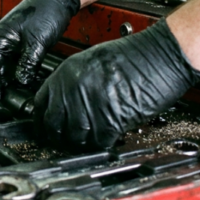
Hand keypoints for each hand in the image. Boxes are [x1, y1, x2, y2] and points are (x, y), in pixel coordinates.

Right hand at [0, 0, 79, 98]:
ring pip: (7, 63)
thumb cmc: (46, 12)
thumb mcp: (37, 43)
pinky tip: (28, 77)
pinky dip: (21, 69)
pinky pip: (17, 59)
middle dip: (2, 82)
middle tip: (10, 97)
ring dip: (12, 76)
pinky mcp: (22, 40)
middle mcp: (2, 38)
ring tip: (20, 91)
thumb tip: (21, 82)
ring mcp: (12, 39)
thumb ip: (27, 64)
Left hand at [34, 19, 199, 148]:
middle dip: (58, 137)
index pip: (40, 105)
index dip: (42, 120)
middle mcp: (73, 90)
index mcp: (66, 74)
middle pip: (53, 126)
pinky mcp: (110, 120)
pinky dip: (103, 144)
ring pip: (74, 138)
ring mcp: (90, 106)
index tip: (45, 129)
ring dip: (81, 143)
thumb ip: (74, 82)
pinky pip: (98, 142)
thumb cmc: (133, 54)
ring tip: (90, 140)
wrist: (159, 55)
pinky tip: (108, 138)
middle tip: (65, 141)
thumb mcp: (92, 61)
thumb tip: (65, 101)